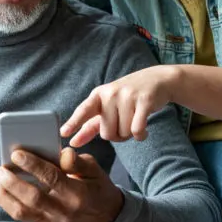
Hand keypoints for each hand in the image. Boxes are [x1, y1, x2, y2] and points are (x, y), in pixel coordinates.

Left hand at [0, 148, 122, 221]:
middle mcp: (64, 210)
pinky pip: (21, 216)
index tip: (16, 154)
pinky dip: (7, 202)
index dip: (33, 165)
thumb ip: (77, 160)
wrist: (103, 214)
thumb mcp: (94, 169)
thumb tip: (61, 153)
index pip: (52, 179)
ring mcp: (53, 221)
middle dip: (12, 182)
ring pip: (22, 211)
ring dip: (4, 194)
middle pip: (33, 198)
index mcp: (78, 193)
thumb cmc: (96, 185)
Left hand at [60, 65, 178, 144]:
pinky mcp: (144, 101)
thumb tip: (73, 142)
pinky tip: (143, 131)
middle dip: (116, 135)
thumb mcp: (107, 106)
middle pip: (107, 133)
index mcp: (98, 95)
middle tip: (124, 122)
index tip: (63, 133)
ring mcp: (127, 96)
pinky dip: (140, 136)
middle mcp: (110, 94)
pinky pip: (137, 130)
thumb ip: (90, 126)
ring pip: (123, 133)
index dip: (74, 122)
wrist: (158, 80)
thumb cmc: (128, 96)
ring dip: (130, 134)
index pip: (84, 110)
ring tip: (135, 120)